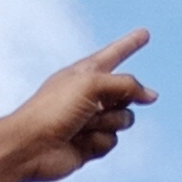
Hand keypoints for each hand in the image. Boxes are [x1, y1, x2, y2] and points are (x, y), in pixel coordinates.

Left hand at [9, 33, 154, 181]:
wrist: (30, 147)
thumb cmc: (53, 108)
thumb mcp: (91, 83)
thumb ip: (126, 84)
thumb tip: (151, 96)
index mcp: (85, 72)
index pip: (115, 53)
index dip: (130, 44)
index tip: (145, 33)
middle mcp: (90, 95)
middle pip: (127, 93)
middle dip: (121, 99)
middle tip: (94, 106)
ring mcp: (91, 120)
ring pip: (124, 119)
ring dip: (107, 122)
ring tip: (81, 125)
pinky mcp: (91, 144)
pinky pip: (113, 141)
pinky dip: (98, 141)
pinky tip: (78, 142)